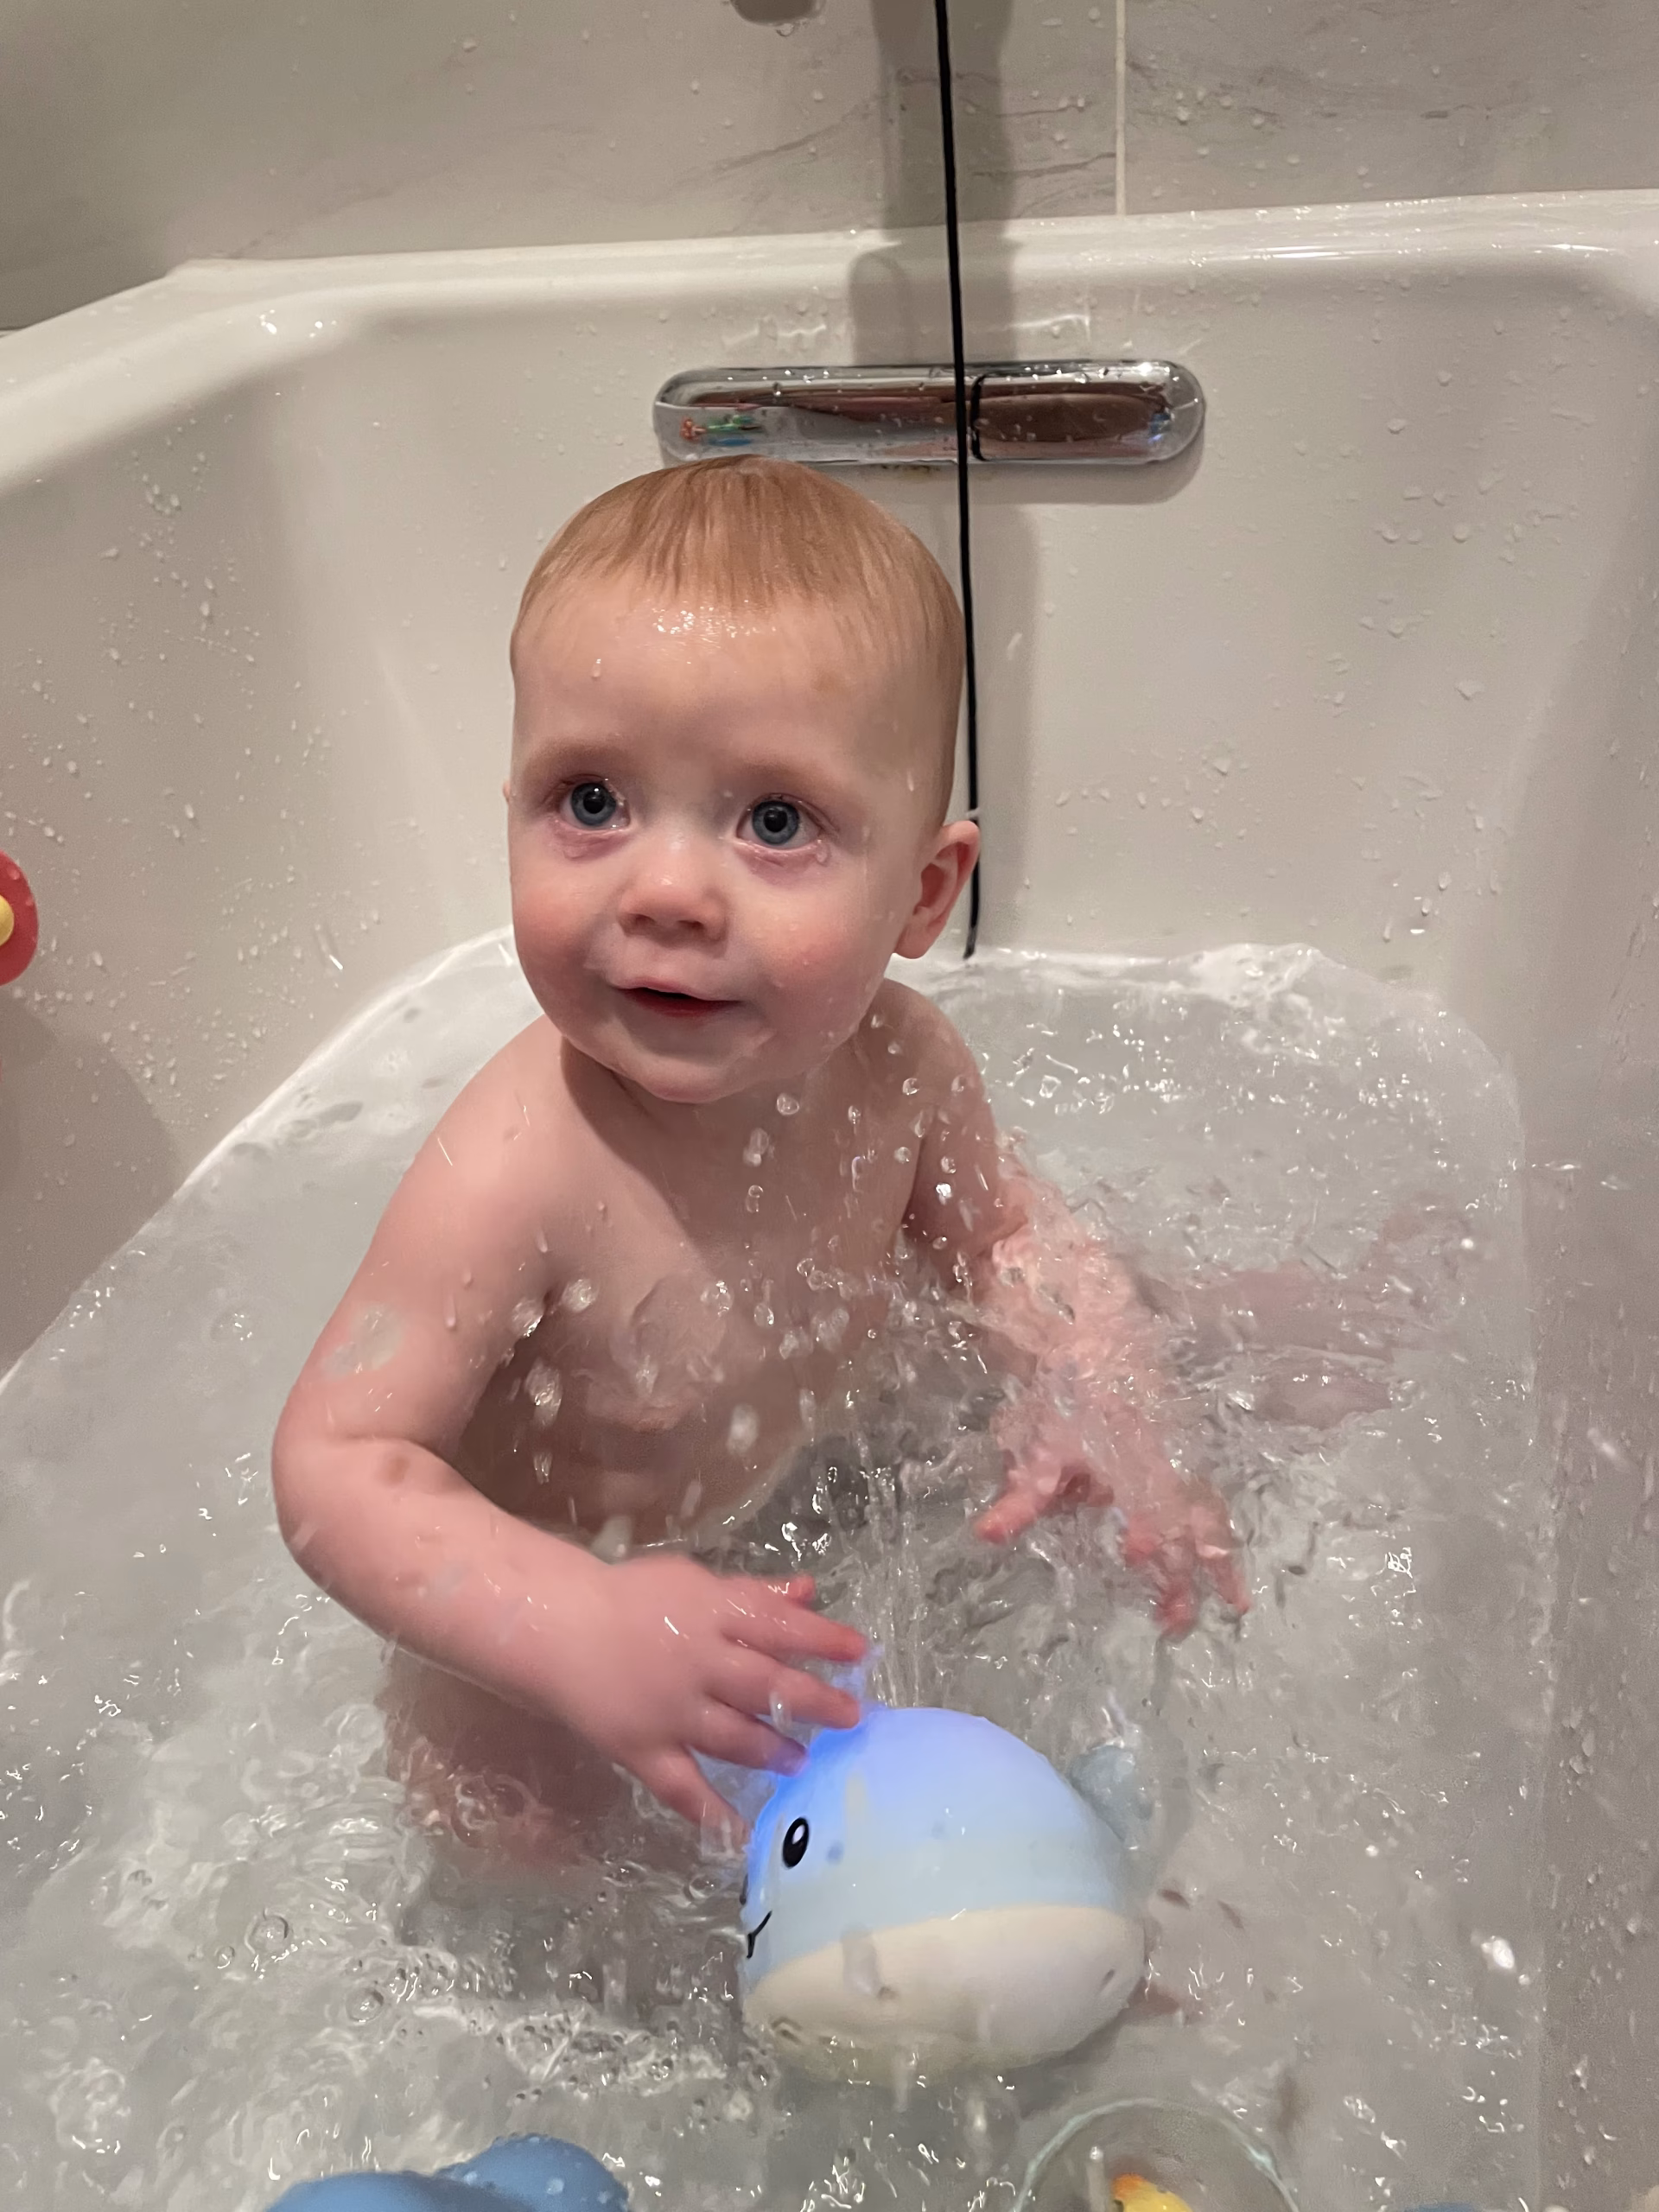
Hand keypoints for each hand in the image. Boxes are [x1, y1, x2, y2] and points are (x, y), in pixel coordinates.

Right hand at [549, 1555, 864, 1834]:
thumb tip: (809, 1594)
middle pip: (765, 1685)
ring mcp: (670, 1711)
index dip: (823, 1640)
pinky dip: (711, 1814)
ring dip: (773, 1751)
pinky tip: (741, 1833)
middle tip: (852, 1717)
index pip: (779, 1627)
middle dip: (814, 1702)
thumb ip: (752, 1594)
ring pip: (732, 1736)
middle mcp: (697, 1663)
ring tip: (801, 1762)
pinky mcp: (643, 1749)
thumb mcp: (694, 1582)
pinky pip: (681, 1788)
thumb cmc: (631, 1599)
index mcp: (711, 1614)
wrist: (557, 1627)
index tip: (862, 1653)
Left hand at [977, 1353, 1247, 1634]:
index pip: (1146, 1495)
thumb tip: (988, 1536)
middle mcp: (1165, 1461)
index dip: (1145, 1524)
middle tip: (1177, 1621)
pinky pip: (1207, 1500)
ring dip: (1218, 1560)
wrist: (1100, 1334)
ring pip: (1208, 1513)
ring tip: (1233, 1604)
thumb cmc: (1068, 1392)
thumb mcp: (1042, 1444)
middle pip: (1187, 1519)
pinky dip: (1218, 1533)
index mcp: (1133, 1454)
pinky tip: (1224, 1566)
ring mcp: (1181, 1459)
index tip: (1136, 1553)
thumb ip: (1023, 1496)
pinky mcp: (1184, 1460)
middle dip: (1185, 1570)